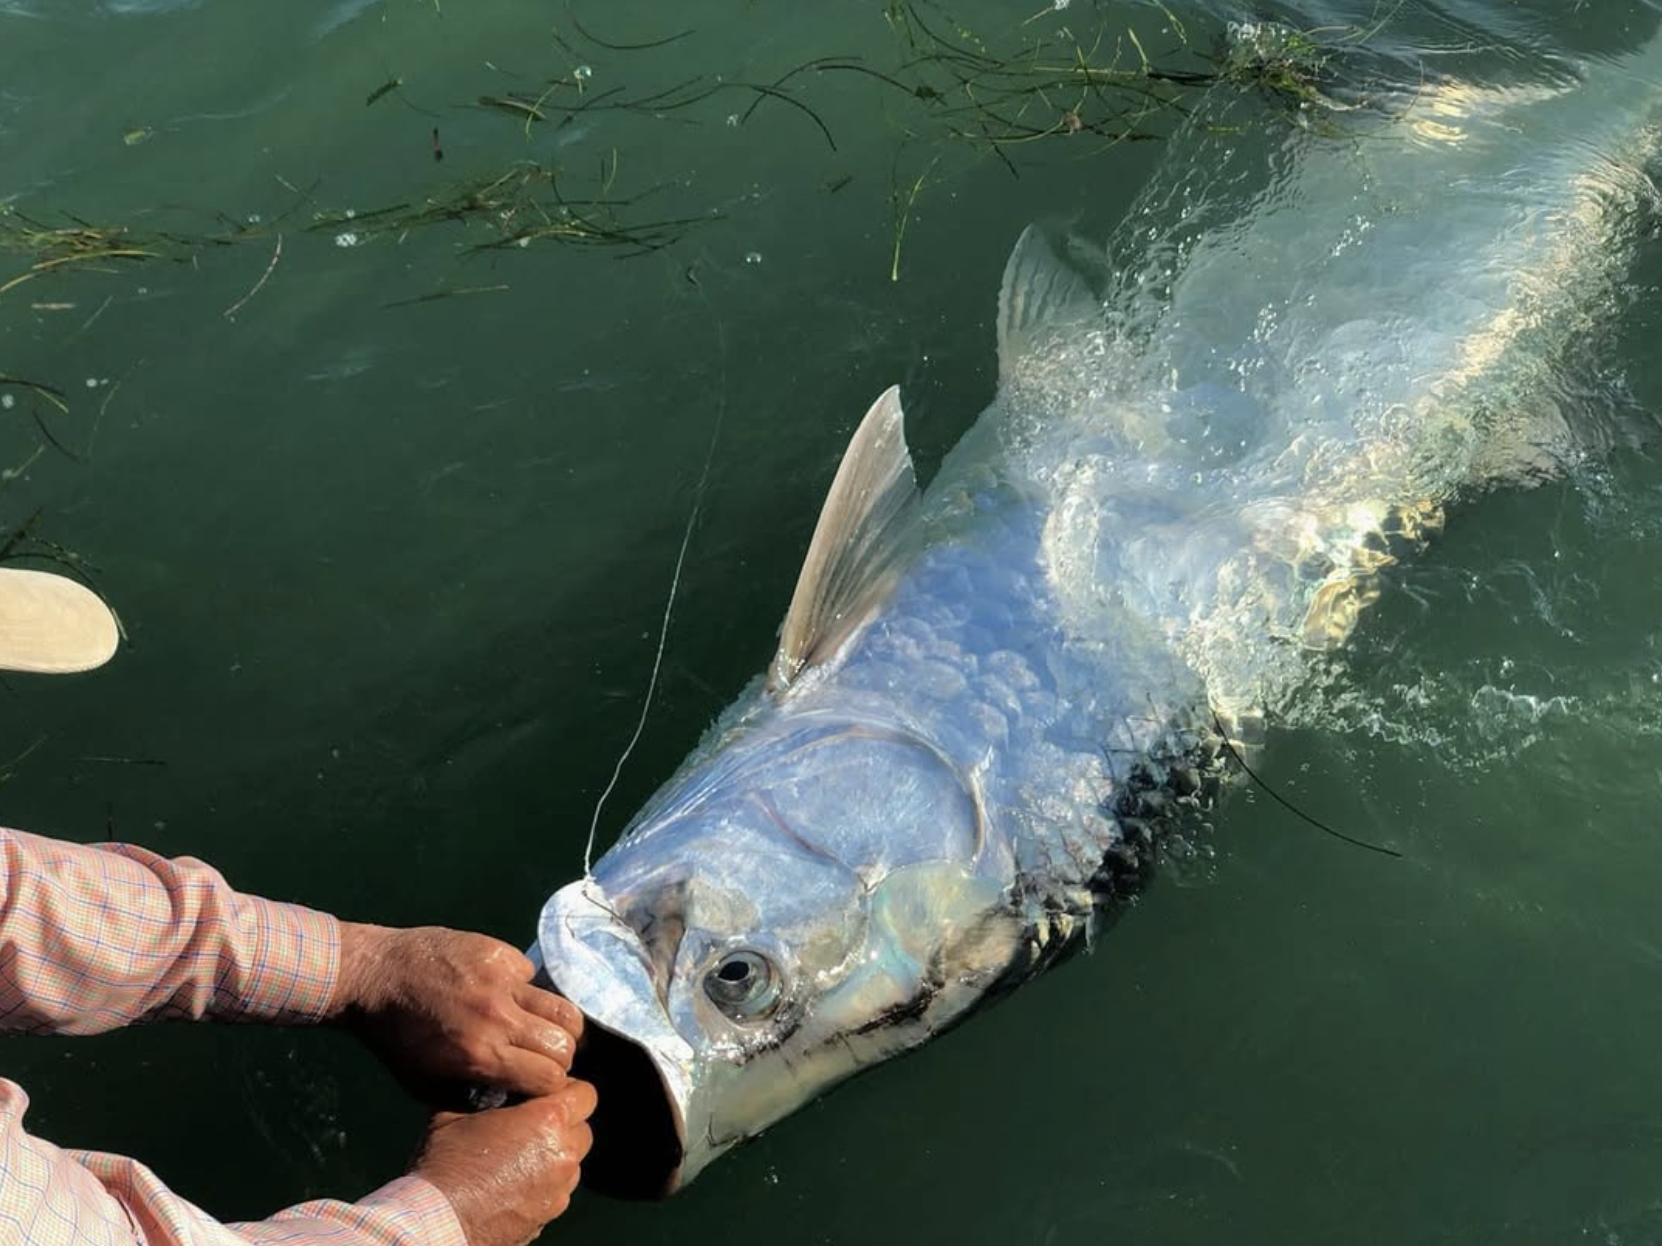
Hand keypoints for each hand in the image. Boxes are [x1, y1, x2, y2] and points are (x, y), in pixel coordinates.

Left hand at [330, 922, 582, 1101]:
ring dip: (559, 1025)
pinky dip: (526, 990)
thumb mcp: (425, 1085)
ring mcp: (502, 980)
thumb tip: (510, 1100)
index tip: (540, 1082)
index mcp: (480, 1056)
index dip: (550, 1085)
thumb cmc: (395, 1039)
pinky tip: (506, 994)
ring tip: (544, 1028)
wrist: (374, 976)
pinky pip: (532, 977)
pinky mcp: (500, 952)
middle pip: (565, 1044)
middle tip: (545, 1057)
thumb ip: (471, 1097)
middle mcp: (498, 1018)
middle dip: (560, 1057)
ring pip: (563, 1008)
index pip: (550, 1078)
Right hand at [415, 1080, 597, 1245]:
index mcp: (548, 1120)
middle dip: (564, 1124)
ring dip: (556, 1155)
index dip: (567, 1090)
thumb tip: (487, 1084)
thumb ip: (486, 1095)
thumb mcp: (457, 1112)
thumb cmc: (445, 1164)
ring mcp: (559, 1189)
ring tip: (521, 1157)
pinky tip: (515, 1184)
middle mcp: (563, 1154)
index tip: (544, 1095)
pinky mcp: (549, 1215)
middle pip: (583, 1129)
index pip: (586, 1094)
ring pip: (573, 1162)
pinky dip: (546, 1184)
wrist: (437, 1221)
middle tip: (532, 1124)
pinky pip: (558, 1191)